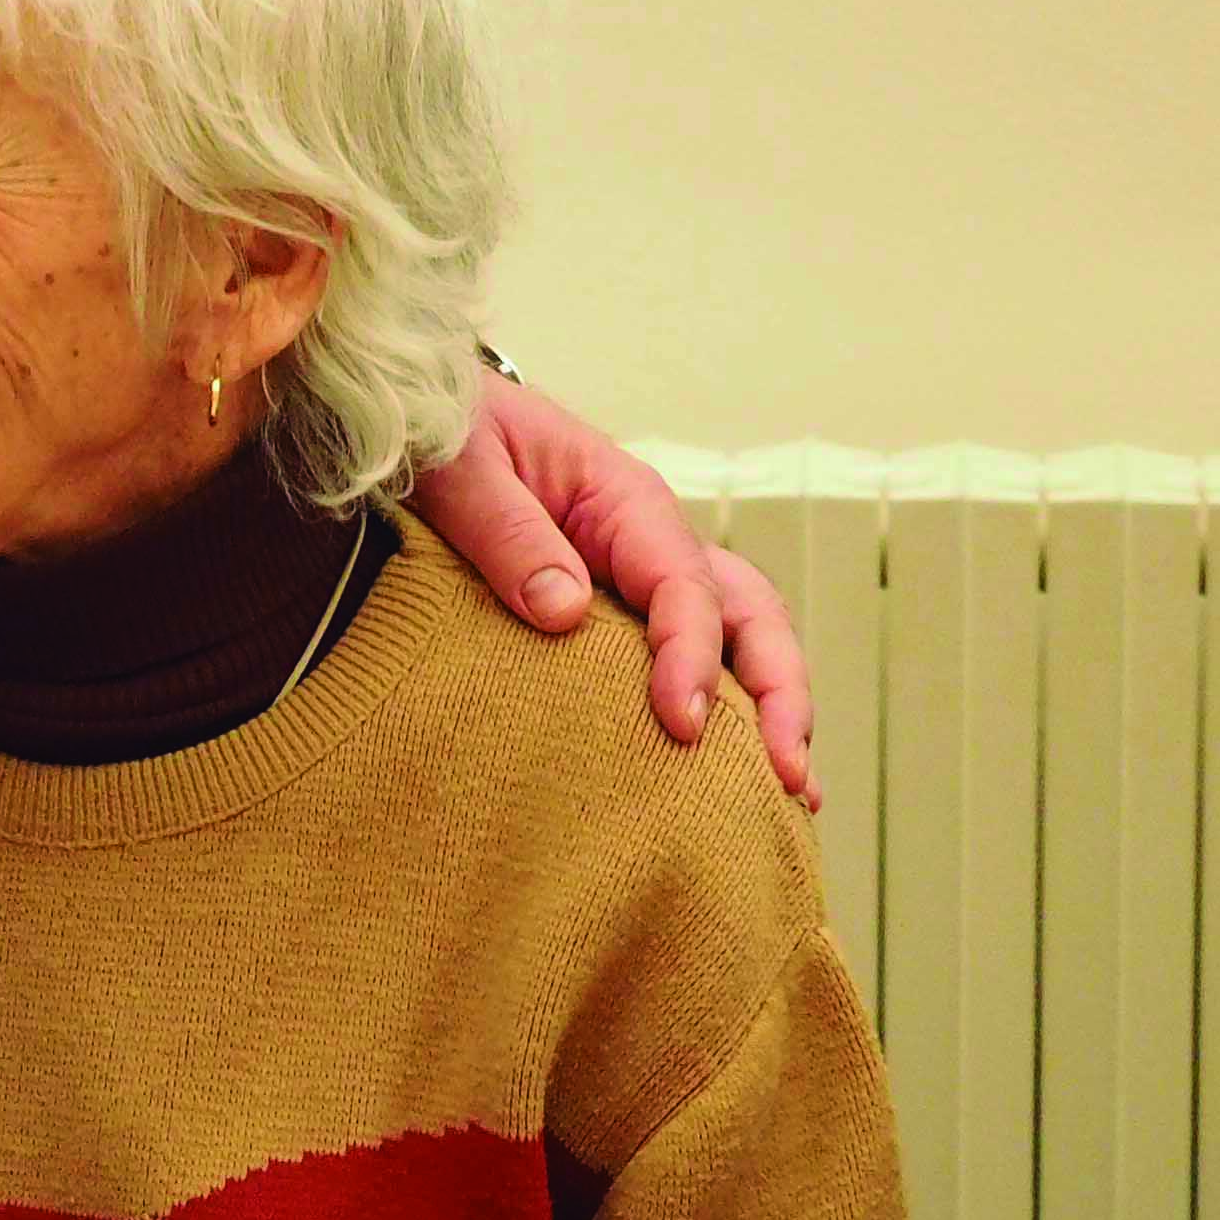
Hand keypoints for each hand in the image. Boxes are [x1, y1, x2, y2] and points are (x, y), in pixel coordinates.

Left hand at [410, 373, 816, 808]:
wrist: (428, 422)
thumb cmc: (449, 436)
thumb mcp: (462, 470)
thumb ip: (507, 534)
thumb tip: (565, 612)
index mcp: (625, 502)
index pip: (685, 585)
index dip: (692, 656)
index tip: (682, 723)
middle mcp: (654, 544)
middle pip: (749, 616)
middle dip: (781, 695)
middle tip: (787, 778)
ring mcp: (645, 581)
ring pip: (740, 642)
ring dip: (771, 713)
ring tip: (792, 797)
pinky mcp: (623, 616)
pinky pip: (692, 660)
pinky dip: (725, 714)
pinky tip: (732, 778)